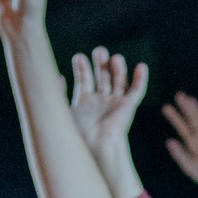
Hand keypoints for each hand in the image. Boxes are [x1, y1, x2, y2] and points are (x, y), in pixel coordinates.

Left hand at [69, 48, 148, 168]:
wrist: (95, 146)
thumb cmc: (76, 132)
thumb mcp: (62, 109)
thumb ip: (59, 92)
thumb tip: (56, 76)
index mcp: (84, 103)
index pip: (84, 80)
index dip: (82, 68)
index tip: (78, 57)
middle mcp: (100, 102)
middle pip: (102, 78)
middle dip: (100, 64)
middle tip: (99, 51)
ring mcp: (115, 104)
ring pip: (119, 81)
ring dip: (117, 68)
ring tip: (114, 57)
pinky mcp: (128, 108)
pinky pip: (137, 91)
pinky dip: (140, 79)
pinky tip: (141, 66)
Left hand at [161, 93, 197, 197]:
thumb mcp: (188, 166)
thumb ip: (179, 154)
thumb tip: (168, 141)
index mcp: (190, 142)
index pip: (181, 126)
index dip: (174, 116)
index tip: (165, 106)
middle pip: (191, 119)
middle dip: (186, 108)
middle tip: (178, 95)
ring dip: (197, 110)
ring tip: (190, 99)